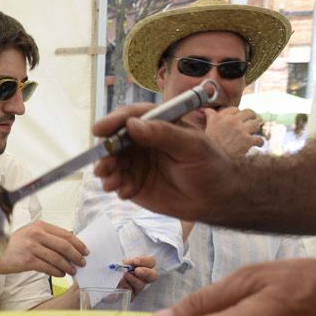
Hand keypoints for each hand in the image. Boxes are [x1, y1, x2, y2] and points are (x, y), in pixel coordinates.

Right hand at [0, 221, 86, 277]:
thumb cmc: (11, 245)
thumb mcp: (29, 234)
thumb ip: (46, 237)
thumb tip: (67, 246)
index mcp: (39, 225)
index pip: (65, 234)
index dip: (78, 243)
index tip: (84, 250)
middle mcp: (36, 234)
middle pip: (64, 246)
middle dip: (76, 255)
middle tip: (82, 262)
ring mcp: (31, 247)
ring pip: (57, 258)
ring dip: (68, 266)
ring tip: (72, 271)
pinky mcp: (27, 261)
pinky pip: (48, 268)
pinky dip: (57, 272)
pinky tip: (61, 275)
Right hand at [94, 105, 234, 221]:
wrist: (216, 198)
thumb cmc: (209, 164)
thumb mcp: (191, 145)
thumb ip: (163, 134)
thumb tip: (132, 125)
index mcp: (156, 124)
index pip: (130, 117)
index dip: (113, 121)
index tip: (99, 130)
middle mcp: (141, 141)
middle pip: (114, 141)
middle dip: (105, 152)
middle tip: (104, 165)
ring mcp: (136, 163)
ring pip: (112, 162)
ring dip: (107, 172)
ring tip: (111, 183)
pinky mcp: (133, 183)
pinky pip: (118, 183)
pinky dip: (116, 187)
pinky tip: (125, 193)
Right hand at [200, 107, 264, 158]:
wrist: (212, 160)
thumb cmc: (209, 145)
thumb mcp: (207, 128)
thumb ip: (210, 117)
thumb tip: (205, 109)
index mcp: (220, 117)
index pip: (234, 109)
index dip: (237, 114)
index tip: (237, 119)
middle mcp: (231, 121)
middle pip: (249, 112)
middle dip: (251, 117)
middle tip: (250, 123)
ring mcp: (241, 130)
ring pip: (256, 124)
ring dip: (255, 129)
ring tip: (252, 134)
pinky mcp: (248, 141)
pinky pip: (259, 139)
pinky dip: (259, 143)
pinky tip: (258, 145)